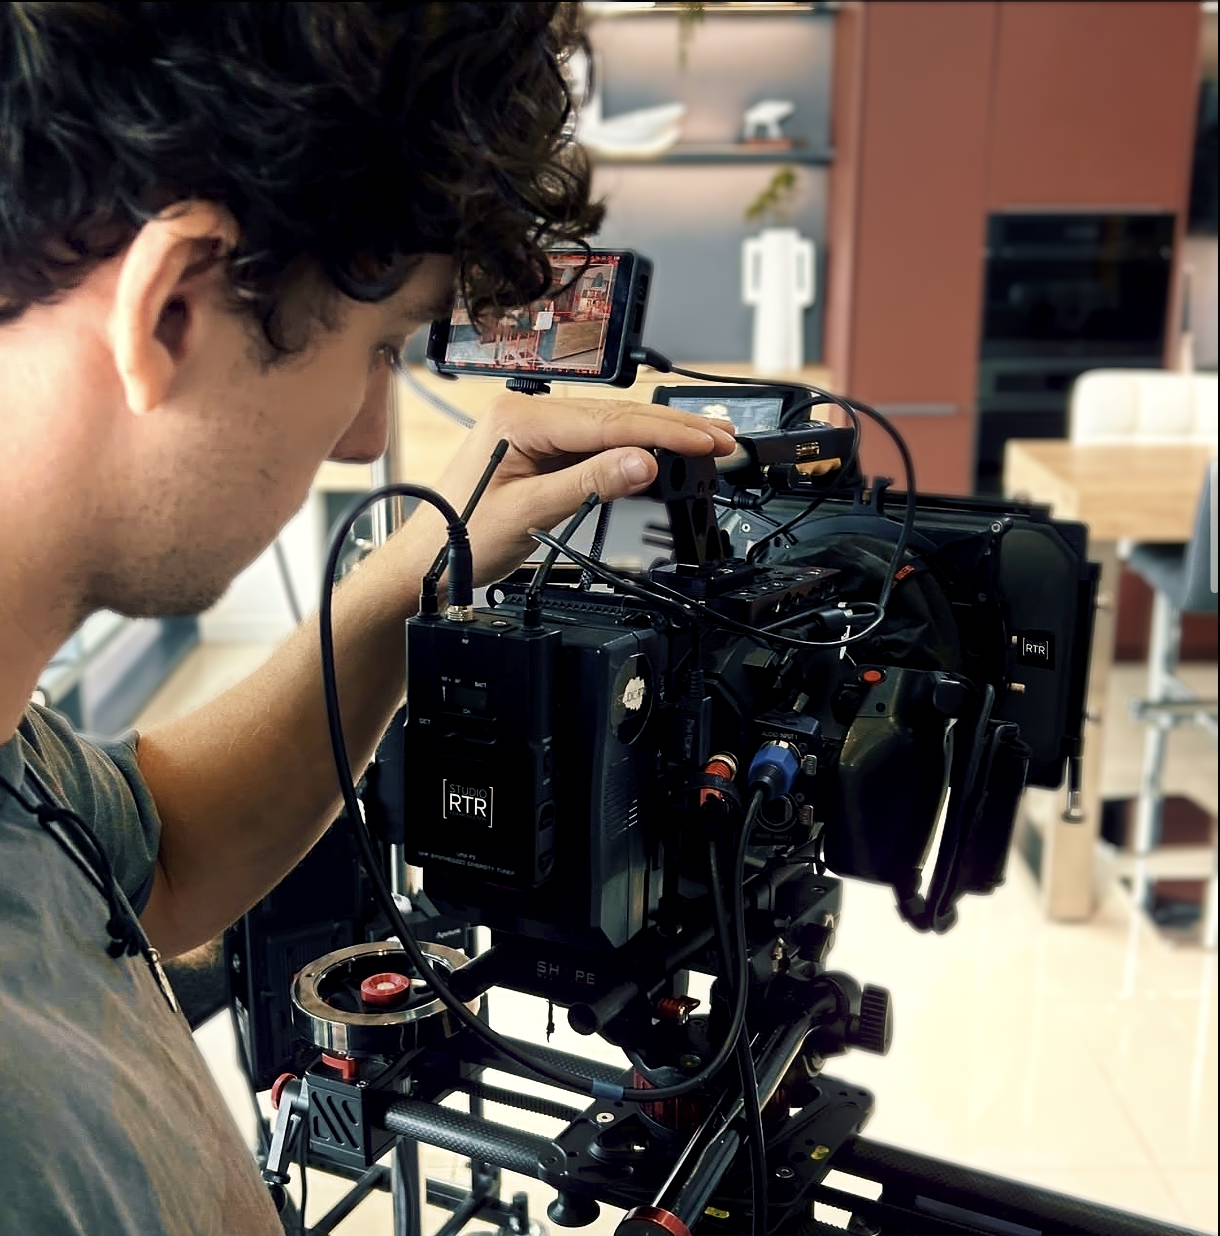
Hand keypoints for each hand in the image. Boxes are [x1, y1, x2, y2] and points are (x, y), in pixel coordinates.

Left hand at [400, 391, 736, 587]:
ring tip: (707, 441)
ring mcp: (536, 430)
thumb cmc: (462, 535)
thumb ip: (589, 483)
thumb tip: (642, 462)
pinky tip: (663, 451)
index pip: (606, 421)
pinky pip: (596, 445)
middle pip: (615, 417)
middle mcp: (527, 413)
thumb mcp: (531, 512)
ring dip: (659, 437)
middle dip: (672, 428)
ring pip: (610, 428)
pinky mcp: (542, 450)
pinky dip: (634, 450)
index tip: (705, 441)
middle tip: (723, 438)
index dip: (662, 433)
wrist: (430, 560)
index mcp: (518, 418)